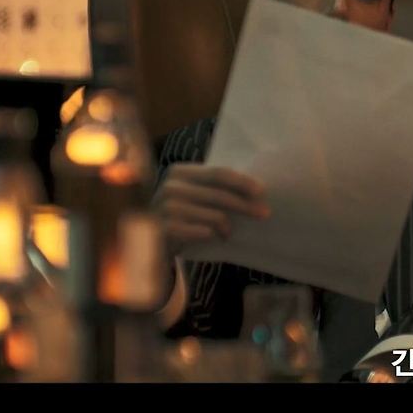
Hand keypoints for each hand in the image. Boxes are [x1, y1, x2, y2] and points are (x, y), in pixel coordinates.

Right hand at [153, 163, 269, 253]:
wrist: (147, 240)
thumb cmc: (180, 215)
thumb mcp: (195, 196)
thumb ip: (215, 188)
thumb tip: (256, 192)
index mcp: (180, 171)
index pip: (219, 173)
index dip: (243, 182)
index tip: (262, 192)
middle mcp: (170, 186)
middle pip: (219, 195)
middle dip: (245, 205)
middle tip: (264, 214)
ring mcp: (164, 208)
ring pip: (214, 216)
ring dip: (227, 226)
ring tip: (228, 233)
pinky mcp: (163, 230)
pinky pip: (201, 232)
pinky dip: (212, 235)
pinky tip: (214, 238)